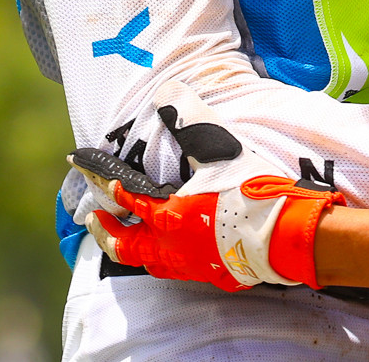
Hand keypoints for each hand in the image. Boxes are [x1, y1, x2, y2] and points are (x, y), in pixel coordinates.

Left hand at [69, 149, 343, 290]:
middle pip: (125, 245)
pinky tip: (172, 249)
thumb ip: (190, 122)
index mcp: (169, 215)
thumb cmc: (252, 191)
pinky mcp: (216, 274)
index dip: (99, 179)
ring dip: (133, 247)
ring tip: (127, 236)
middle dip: (104, 230)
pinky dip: (165, 257)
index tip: (79, 165)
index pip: (124, 195)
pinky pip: (178, 270)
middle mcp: (173, 246)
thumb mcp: (219, 150)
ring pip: (150, 261)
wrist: (289, 233)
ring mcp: (193, 265)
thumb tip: (167, 94)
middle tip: (91, 218)